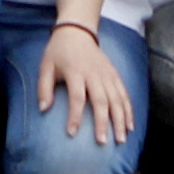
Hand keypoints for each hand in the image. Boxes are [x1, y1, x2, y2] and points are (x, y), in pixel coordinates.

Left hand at [37, 24, 134, 144]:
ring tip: (121, 139)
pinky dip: (129, 110)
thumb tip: (43, 109)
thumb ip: (44, 87)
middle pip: (101, 100)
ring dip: (120, 120)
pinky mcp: (114, 74)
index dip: (74, 115)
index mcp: (75, 71)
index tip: (71, 133)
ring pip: (117, 99)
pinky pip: (124, 93)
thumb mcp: (45, 66)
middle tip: (102, 142)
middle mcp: (94, 73)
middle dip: (102, 122)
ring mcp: (107, 74)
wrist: (77, 30)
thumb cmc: (59, 52)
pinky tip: (130, 125)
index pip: (77, 97)